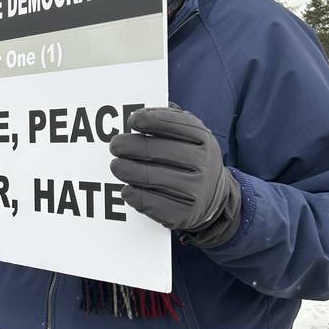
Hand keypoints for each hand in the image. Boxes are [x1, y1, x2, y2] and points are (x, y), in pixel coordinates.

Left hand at [109, 106, 240, 245]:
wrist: (214, 200)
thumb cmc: (191, 159)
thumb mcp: (191, 136)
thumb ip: (170, 120)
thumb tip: (139, 114)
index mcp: (204, 140)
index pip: (175, 124)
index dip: (150, 120)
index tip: (133, 120)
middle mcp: (204, 164)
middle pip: (157, 150)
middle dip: (129, 145)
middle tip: (114, 145)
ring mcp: (195, 190)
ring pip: (148, 176)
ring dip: (125, 170)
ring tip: (117, 166)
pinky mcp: (182, 214)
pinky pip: (147, 201)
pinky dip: (131, 193)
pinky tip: (127, 189)